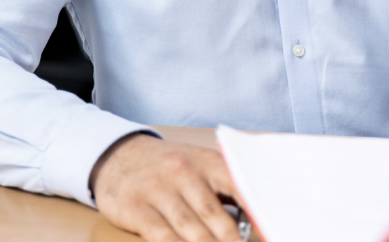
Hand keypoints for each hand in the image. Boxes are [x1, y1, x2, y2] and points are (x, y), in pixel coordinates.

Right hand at [91, 133, 244, 241]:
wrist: (119, 155)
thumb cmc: (169, 167)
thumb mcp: (199, 166)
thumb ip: (223, 189)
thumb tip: (253, 218)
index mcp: (207, 161)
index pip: (238, 185)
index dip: (255, 210)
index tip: (269, 229)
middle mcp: (183, 172)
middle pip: (213, 214)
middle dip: (230, 240)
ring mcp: (158, 190)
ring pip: (189, 228)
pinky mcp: (136, 208)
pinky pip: (161, 236)